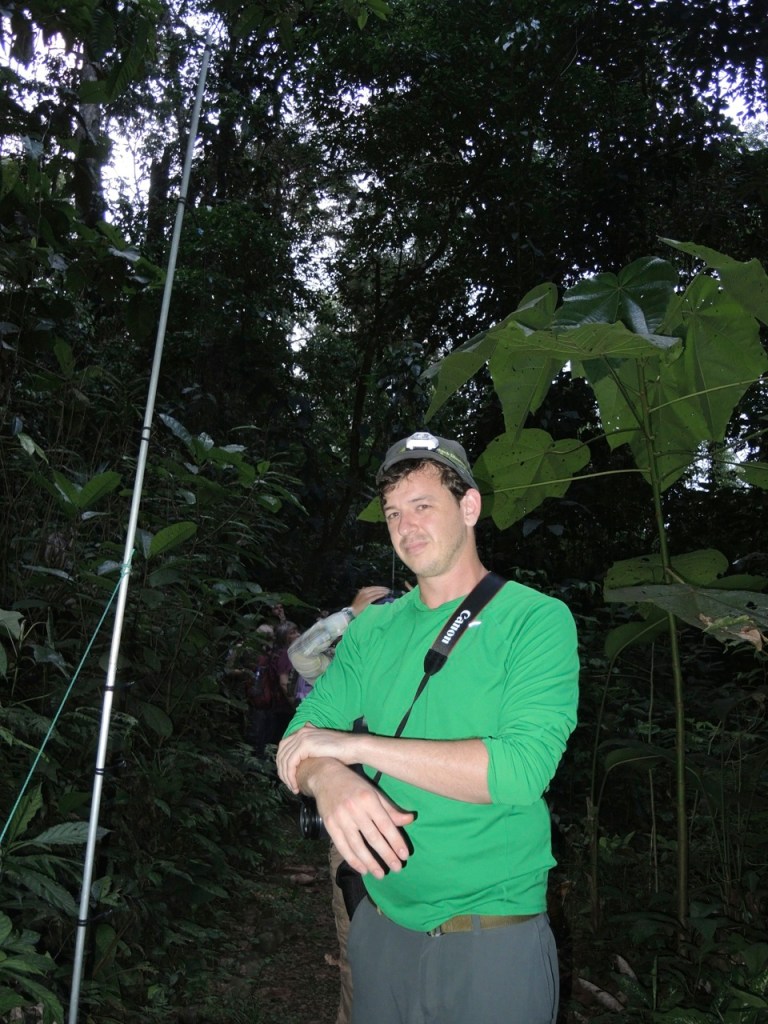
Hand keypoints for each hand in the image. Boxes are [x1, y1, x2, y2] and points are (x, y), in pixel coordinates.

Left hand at [277, 724, 359, 792]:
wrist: (352, 747)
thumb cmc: (341, 751)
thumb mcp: (321, 748)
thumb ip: (311, 749)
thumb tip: (303, 756)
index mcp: (304, 731)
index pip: (284, 747)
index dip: (282, 763)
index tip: (288, 777)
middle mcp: (301, 732)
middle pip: (281, 753)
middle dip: (282, 771)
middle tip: (289, 785)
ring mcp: (302, 737)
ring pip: (284, 760)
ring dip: (286, 777)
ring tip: (293, 788)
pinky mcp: (305, 745)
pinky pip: (290, 763)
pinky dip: (290, 776)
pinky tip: (295, 785)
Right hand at [305, 760, 414, 877]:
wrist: (325, 776)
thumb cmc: (353, 784)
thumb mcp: (373, 792)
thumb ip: (390, 809)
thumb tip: (410, 820)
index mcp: (368, 799)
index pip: (385, 824)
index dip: (396, 841)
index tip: (405, 855)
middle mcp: (354, 809)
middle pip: (373, 837)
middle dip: (386, 855)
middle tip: (397, 868)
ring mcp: (340, 818)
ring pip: (357, 845)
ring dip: (370, 862)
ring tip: (381, 874)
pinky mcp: (329, 825)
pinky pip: (342, 847)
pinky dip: (353, 860)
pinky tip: (363, 869)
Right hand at [350, 585, 390, 616]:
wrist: (352, 612)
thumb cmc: (357, 606)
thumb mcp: (360, 597)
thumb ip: (364, 593)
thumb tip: (366, 588)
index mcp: (362, 591)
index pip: (373, 587)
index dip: (379, 587)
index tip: (385, 588)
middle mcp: (364, 592)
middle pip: (375, 589)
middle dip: (382, 589)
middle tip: (388, 590)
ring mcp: (365, 596)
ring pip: (376, 592)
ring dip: (382, 591)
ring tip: (388, 592)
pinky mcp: (367, 601)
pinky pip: (375, 597)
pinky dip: (380, 595)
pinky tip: (384, 595)